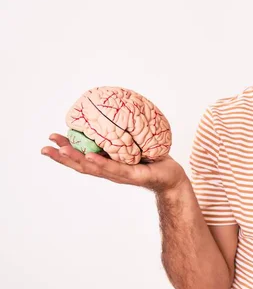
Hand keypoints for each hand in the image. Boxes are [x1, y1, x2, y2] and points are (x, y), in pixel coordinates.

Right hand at [41, 133, 186, 192]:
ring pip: (94, 169)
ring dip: (76, 160)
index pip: (82, 157)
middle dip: (63, 157)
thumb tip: (111, 112)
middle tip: (45, 148)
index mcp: (107, 164)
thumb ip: (121, 135)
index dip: (65, 150)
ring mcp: (120, 175)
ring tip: (62, 151)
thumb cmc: (152, 159)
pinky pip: (116, 168)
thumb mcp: (133, 145)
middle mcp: (110, 171)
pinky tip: (91, 157)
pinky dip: (101, 163)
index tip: (51, 140)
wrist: (171, 176)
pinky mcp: (133, 176)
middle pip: (81, 165)